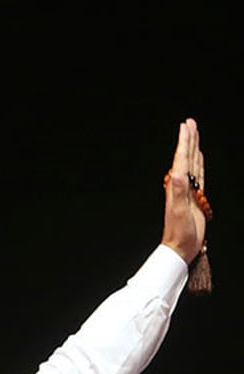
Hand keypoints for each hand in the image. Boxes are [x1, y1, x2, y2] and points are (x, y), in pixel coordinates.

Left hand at [161, 118, 206, 263]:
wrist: (180, 247)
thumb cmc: (179, 232)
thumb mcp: (179, 211)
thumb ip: (177, 192)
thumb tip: (176, 173)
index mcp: (176, 186)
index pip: (181, 159)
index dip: (185, 142)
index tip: (186, 126)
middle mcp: (181, 186)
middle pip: (186, 157)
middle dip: (189, 140)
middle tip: (190, 122)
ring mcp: (188, 190)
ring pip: (192, 163)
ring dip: (193, 148)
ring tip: (194, 133)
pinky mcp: (195, 197)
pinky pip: (199, 175)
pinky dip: (199, 163)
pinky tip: (200, 157)